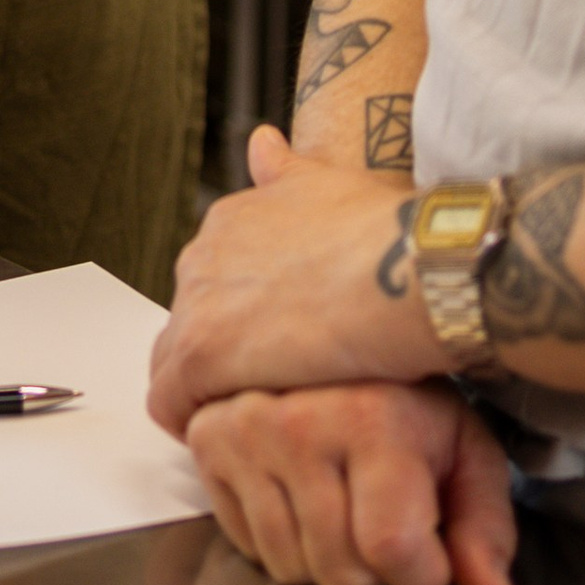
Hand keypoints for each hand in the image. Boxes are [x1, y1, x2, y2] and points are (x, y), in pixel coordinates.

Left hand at [149, 124, 435, 429]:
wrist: (412, 271)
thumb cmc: (392, 236)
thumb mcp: (332, 182)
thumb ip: (288, 172)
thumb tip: (262, 142)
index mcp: (230, 220)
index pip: (212, 287)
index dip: (242, 325)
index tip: (276, 351)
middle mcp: (201, 255)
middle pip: (191, 325)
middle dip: (223, 360)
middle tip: (275, 392)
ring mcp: (196, 305)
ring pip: (175, 366)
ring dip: (209, 396)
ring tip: (261, 424)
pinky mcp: (200, 356)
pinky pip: (172, 403)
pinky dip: (195, 424)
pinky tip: (239, 443)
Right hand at [184, 381, 516, 584]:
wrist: (334, 336)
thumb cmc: (409, 402)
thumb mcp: (466, 452)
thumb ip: (485, 528)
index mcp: (372, 419)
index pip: (392, 549)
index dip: (423, 575)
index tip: (432, 552)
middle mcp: (297, 423)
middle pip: (339, 572)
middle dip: (374, 570)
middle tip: (384, 518)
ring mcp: (243, 433)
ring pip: (290, 569)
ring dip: (326, 559)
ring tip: (345, 506)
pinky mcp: (206, 442)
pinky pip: (247, 548)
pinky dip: (282, 541)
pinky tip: (303, 497)